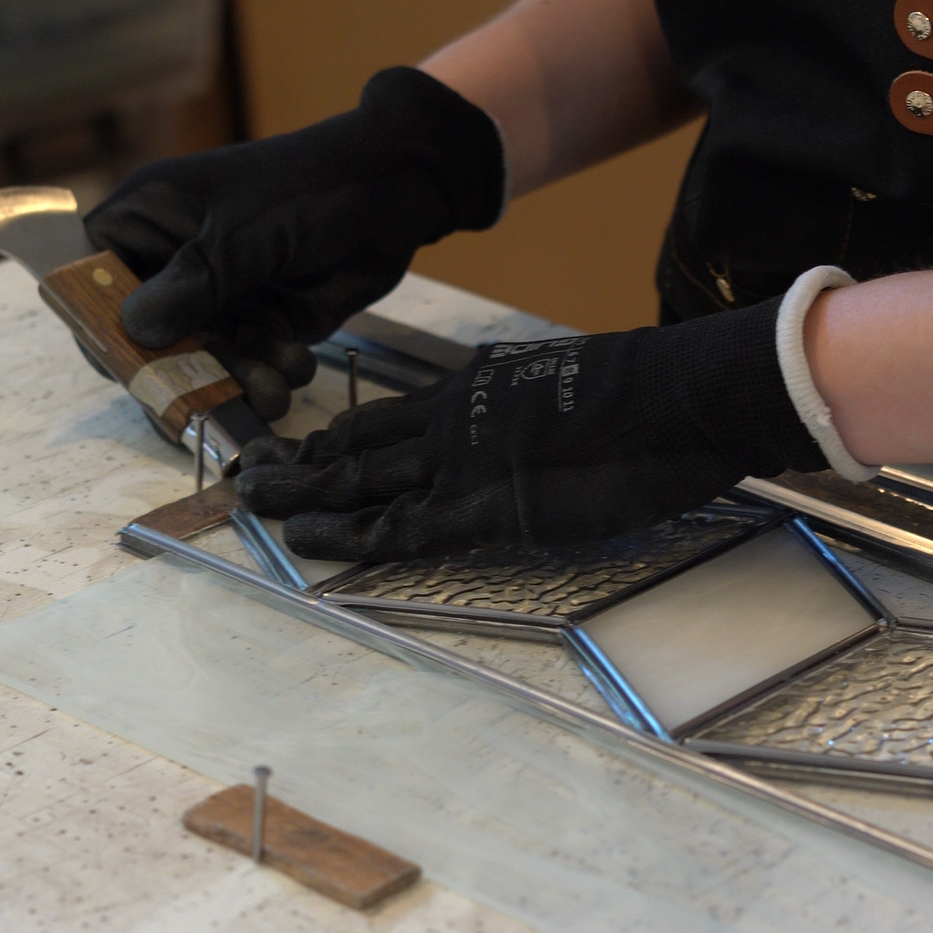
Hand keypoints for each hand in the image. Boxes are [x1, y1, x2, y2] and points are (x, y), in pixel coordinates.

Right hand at [84, 68, 504, 419]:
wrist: (393, 193)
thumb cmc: (308, 187)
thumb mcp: (243, 235)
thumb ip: (192, 284)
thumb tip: (135, 330)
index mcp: (147, 219)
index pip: (93, 280)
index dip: (105, 329)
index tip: (136, 367)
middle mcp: (174, 261)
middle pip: (149, 339)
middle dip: (184, 374)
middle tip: (211, 403)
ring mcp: (219, 296)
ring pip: (203, 363)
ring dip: (235, 382)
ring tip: (274, 384)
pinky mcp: (262, 322)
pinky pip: (249, 367)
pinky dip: (270, 376)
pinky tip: (296, 363)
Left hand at [234, 299, 825, 557]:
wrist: (682, 397)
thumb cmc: (651, 402)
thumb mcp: (578, 403)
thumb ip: (537, 423)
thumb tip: (533, 438)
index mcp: (478, 391)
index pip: (389, 418)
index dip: (340, 439)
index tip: (301, 450)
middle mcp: (455, 421)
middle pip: (357, 445)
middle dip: (300, 462)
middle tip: (250, 476)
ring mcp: (462, 462)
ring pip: (359, 481)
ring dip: (302, 493)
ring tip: (252, 503)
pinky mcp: (482, 506)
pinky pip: (398, 527)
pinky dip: (346, 535)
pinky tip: (302, 541)